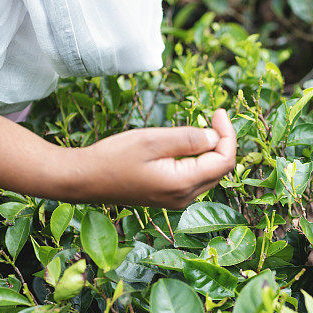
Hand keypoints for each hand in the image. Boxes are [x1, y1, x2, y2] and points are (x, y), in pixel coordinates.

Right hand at [66, 109, 236, 208]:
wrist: (85, 180)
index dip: (228, 134)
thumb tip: (215, 136)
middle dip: (223, 142)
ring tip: (200, 127)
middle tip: (212, 116)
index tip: (217, 111)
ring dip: (210, 150)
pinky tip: (186, 144)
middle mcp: (184, 198)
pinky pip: (194, 178)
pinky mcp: (168, 197)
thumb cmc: (113, 158)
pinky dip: (198, 159)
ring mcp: (177, 200)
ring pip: (209, 174)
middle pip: (220, 169)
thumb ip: (187, 138)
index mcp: (183, 184)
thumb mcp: (152, 141)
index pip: (224, 161)